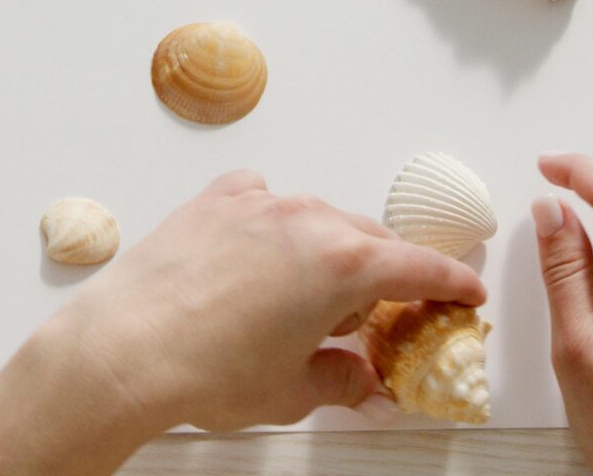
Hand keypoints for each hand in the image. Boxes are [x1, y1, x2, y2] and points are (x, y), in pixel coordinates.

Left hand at [39, 169, 484, 434]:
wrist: (125, 350)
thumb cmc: (206, 371)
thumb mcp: (293, 391)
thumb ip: (344, 380)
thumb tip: (364, 385)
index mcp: (345, 265)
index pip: (421, 269)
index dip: (452, 285)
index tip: (466, 295)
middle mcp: (309, 220)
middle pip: (372, 243)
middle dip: (385, 278)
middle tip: (384, 315)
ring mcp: (260, 203)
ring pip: (319, 220)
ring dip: (327, 252)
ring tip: (309, 300)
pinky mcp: (216, 200)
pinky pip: (262, 200)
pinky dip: (271, 223)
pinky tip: (258, 256)